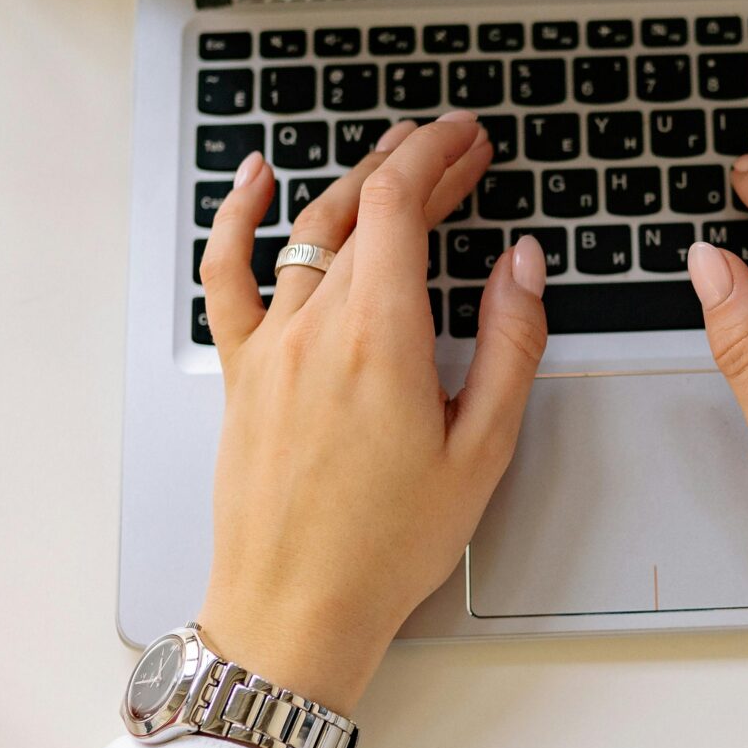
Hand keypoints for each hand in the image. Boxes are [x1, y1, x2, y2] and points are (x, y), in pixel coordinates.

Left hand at [196, 113, 547, 709]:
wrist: (296, 609)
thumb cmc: (387, 547)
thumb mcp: (480, 450)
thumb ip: (509, 346)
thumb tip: (520, 266)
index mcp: (379, 339)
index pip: (402, 207)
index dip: (438, 157)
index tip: (469, 139)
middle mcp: (316, 329)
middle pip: (363, 211)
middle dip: (414, 165)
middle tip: (455, 147)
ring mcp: (270, 347)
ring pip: (309, 234)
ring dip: (355, 183)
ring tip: (392, 156)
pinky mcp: (241, 373)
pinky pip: (227, 275)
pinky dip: (238, 217)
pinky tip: (255, 181)